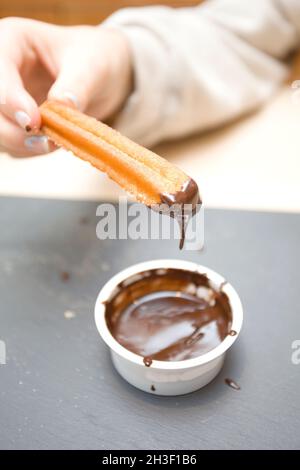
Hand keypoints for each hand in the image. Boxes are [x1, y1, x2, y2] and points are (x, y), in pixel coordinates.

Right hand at [0, 17, 132, 156]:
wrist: (103, 76)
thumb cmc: (96, 60)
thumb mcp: (92, 66)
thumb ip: (76, 85)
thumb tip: (61, 106)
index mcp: (11, 41)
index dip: (9, 100)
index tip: (34, 122)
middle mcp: (0, 70)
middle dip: (12, 130)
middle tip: (45, 142)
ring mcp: (3, 99)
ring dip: (21, 144)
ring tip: (54, 142)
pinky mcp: (11, 122)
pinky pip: (9, 145)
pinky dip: (28, 151)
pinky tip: (52, 142)